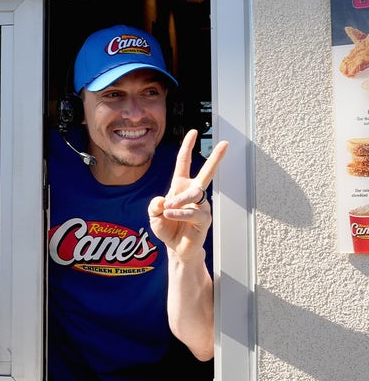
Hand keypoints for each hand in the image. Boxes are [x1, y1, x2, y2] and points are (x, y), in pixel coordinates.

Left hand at [147, 129, 227, 259]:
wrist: (176, 248)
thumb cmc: (167, 228)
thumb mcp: (154, 215)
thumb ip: (154, 205)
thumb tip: (163, 200)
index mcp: (180, 186)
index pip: (184, 163)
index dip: (187, 147)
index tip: (193, 132)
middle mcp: (194, 193)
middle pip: (206, 173)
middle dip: (216, 158)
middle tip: (226, 144)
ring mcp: (201, 205)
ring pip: (193, 195)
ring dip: (179, 201)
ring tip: (168, 209)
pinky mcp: (204, 219)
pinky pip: (193, 212)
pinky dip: (180, 213)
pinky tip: (170, 214)